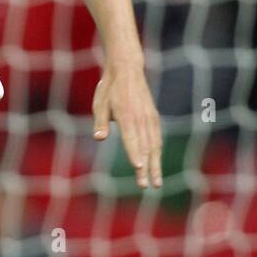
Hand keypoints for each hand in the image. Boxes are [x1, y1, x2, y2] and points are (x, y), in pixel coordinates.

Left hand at [92, 64, 162, 188]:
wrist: (127, 70)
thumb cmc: (109, 89)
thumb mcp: (99, 103)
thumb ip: (100, 122)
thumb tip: (99, 138)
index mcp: (126, 114)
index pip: (131, 138)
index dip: (134, 154)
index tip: (138, 169)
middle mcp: (140, 117)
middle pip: (144, 146)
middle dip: (146, 168)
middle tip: (145, 186)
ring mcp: (149, 117)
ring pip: (154, 145)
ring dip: (155, 164)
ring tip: (156, 182)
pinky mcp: (153, 117)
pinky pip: (157, 138)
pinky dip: (157, 153)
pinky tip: (156, 164)